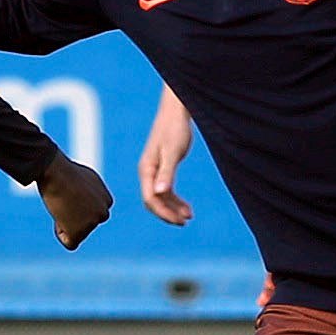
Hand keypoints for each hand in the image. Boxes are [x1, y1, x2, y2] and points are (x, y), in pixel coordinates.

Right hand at [37, 152, 111, 248]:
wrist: (57, 173)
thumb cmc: (65, 172)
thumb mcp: (85, 178)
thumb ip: (90, 192)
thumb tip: (87, 200)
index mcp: (106, 200)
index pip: (91, 214)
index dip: (77, 207)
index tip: (70, 194)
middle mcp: (103, 212)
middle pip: (86, 225)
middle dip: (73, 218)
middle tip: (64, 201)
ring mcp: (92, 223)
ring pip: (77, 233)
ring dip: (65, 223)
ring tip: (61, 204)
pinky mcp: (80, 231)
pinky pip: (70, 243)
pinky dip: (61, 234)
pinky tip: (58, 217)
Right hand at [138, 91, 193, 224]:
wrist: (176, 112)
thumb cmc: (174, 128)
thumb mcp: (173, 151)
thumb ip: (167, 172)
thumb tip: (160, 193)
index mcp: (146, 170)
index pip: (151, 199)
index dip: (164, 212)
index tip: (180, 220)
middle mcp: (148, 172)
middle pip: (153, 202)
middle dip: (168, 214)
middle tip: (185, 222)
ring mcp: (155, 171)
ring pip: (161, 198)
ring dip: (173, 209)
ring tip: (189, 217)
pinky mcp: (164, 168)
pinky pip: (166, 191)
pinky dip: (175, 200)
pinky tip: (186, 207)